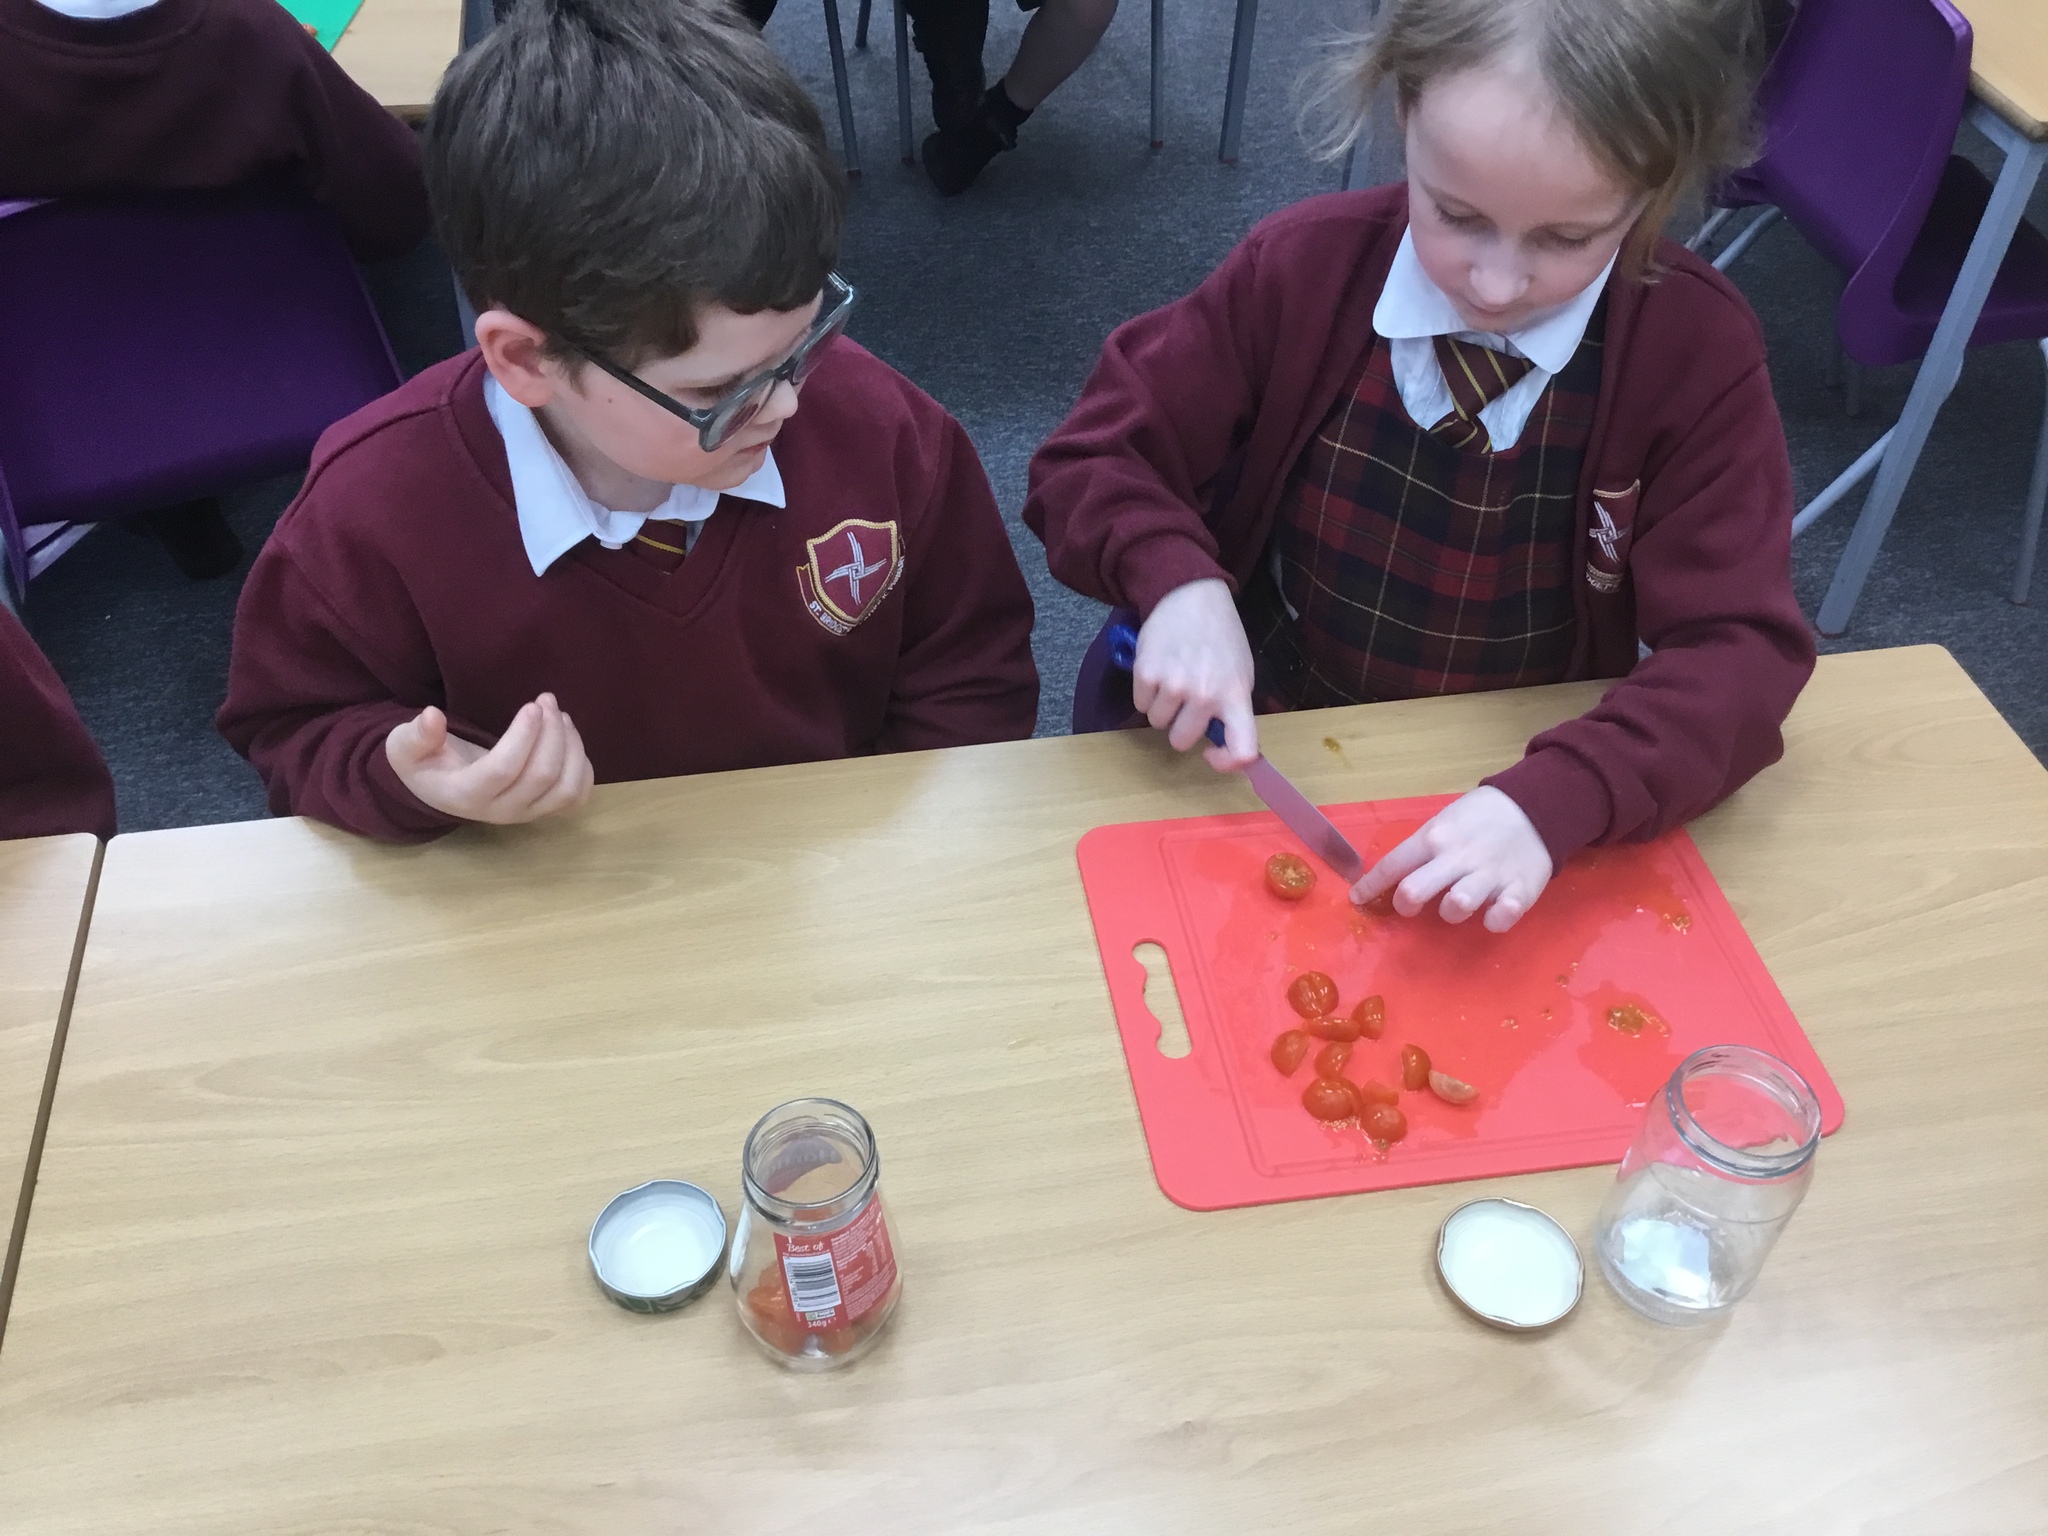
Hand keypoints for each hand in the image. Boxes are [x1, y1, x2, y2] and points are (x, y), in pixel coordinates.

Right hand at [384, 694, 593, 824]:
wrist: (442, 787)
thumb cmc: (424, 762)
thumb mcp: (405, 747)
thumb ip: (416, 734)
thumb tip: (432, 716)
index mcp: (465, 795)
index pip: (504, 769)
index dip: (523, 736)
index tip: (532, 705)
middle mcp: (500, 811)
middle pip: (542, 775)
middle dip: (552, 733)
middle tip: (547, 699)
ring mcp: (526, 814)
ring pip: (565, 787)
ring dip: (571, 746)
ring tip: (559, 714)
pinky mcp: (544, 810)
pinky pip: (577, 796)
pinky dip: (582, 767)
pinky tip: (568, 738)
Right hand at [1132, 578, 1258, 770]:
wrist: (1190, 596)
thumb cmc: (1219, 639)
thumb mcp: (1240, 673)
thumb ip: (1232, 709)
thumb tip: (1219, 744)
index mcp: (1235, 696)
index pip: (1243, 749)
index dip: (1227, 763)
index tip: (1212, 755)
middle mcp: (1205, 695)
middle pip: (1182, 741)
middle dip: (1181, 727)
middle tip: (1186, 702)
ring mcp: (1174, 685)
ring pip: (1157, 723)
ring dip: (1162, 708)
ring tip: (1173, 678)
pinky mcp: (1146, 674)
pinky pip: (1140, 704)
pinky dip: (1146, 693)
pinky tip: (1159, 669)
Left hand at [1350, 786, 1551, 931]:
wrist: (1536, 806)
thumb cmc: (1480, 817)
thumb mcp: (1445, 822)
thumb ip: (1423, 849)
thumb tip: (1392, 878)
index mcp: (1435, 838)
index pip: (1392, 865)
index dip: (1370, 886)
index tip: (1357, 899)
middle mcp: (1457, 858)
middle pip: (1413, 892)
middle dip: (1405, 905)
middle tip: (1411, 906)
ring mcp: (1489, 875)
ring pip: (1455, 908)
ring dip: (1451, 911)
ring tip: (1459, 902)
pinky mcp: (1520, 891)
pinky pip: (1499, 919)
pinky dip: (1494, 920)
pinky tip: (1494, 910)